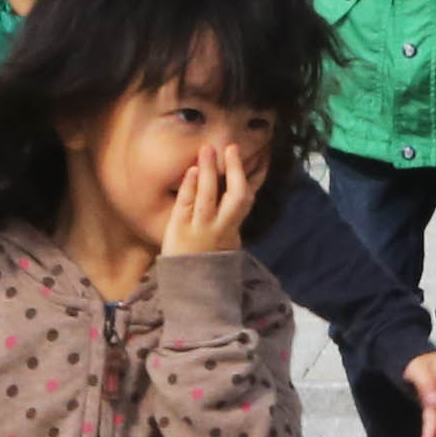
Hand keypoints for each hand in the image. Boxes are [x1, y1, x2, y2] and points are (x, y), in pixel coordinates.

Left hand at [157, 140, 257, 257]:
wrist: (188, 287)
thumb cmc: (206, 260)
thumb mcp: (226, 243)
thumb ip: (230, 220)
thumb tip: (239, 194)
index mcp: (232, 229)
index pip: (246, 200)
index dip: (252, 177)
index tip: (256, 156)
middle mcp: (220, 228)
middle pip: (235, 197)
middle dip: (234, 171)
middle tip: (231, 148)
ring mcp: (200, 228)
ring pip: (208, 198)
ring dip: (209, 171)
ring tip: (207, 150)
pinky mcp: (179, 228)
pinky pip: (186, 204)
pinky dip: (191, 186)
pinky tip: (192, 171)